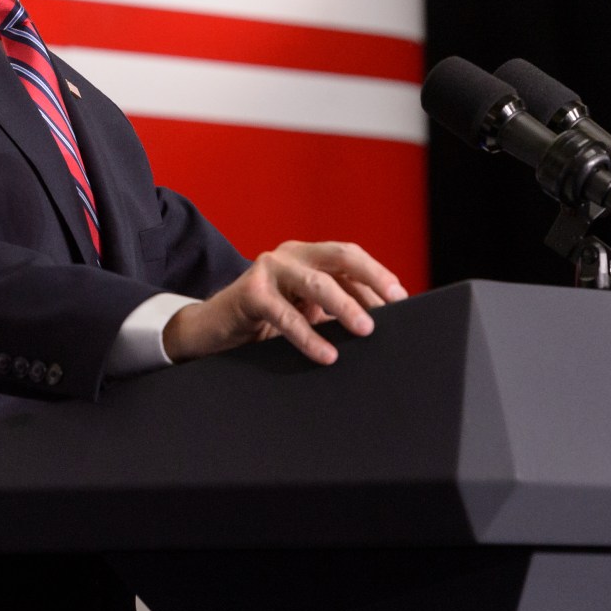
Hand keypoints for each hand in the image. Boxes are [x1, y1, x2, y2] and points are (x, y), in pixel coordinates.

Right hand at [161, 241, 408, 365]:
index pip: (349, 258)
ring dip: (345, 306)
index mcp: (307, 256)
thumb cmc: (262, 322)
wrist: (210, 330)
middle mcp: (290, 255)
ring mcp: (269, 269)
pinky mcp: (250, 292)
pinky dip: (309, 336)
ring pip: (316, 283)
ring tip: (365, 329)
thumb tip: (376, 320)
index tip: (401, 298)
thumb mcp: (304, 311)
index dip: (376, 275)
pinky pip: (286, 314)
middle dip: (371, 277)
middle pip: (340, 256)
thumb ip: (333, 308)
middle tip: (393, 303)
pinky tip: (326, 354)